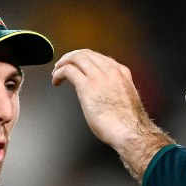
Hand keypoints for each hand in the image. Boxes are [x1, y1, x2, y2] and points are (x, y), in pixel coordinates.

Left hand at [51, 49, 172, 179]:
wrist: (129, 132)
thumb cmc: (127, 123)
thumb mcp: (124, 100)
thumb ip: (114, 91)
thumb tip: (103, 94)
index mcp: (121, 74)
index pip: (99, 57)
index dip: (84, 59)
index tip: (78, 66)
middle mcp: (111, 71)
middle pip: (86, 53)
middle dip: (71, 57)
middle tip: (62, 65)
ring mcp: (99, 77)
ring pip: (76, 58)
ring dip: (63, 63)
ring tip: (56, 71)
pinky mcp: (87, 86)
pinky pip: (69, 70)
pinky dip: (59, 73)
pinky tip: (56, 79)